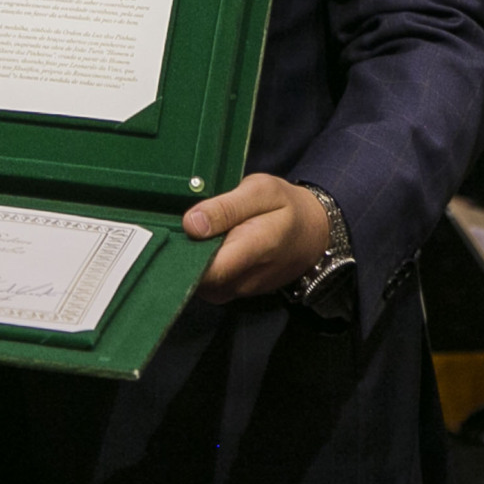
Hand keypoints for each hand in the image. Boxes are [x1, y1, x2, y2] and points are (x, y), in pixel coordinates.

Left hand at [185, 173, 330, 301]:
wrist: (313, 234)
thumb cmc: (287, 207)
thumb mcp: (261, 191)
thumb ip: (226, 207)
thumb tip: (191, 224)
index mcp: (253, 249)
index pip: (207, 270)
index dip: (181, 256)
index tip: (170, 234)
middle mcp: (245, 279)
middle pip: (197, 279)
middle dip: (181, 256)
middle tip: (177, 227)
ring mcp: (240, 291)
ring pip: (200, 283)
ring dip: (191, 261)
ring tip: (194, 234)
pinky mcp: (236, 292)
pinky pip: (209, 284)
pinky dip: (201, 266)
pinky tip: (204, 245)